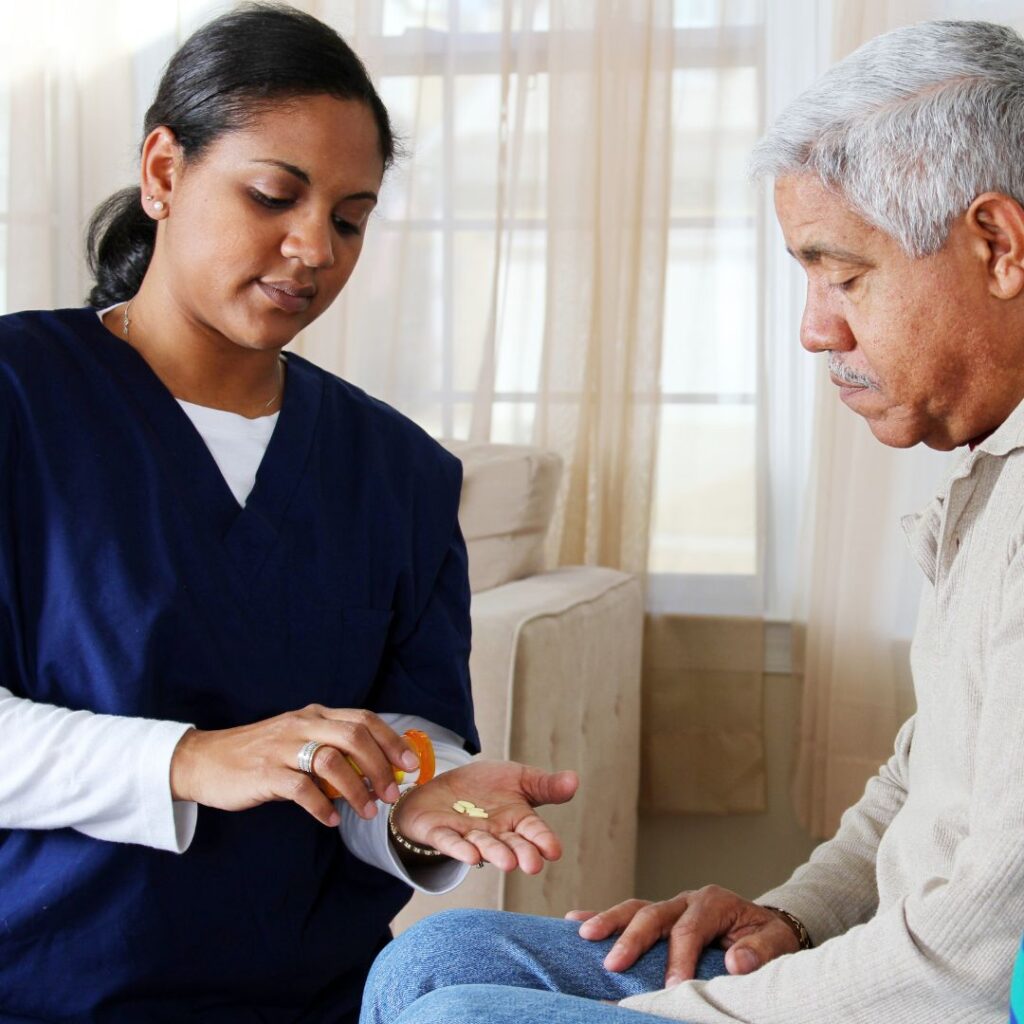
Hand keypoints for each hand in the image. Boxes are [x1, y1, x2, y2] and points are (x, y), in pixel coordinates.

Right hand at [170, 706, 418, 825]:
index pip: (364, 719)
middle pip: (355, 737)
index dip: (392, 741)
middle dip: (381, 767)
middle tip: (393, 793)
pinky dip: (323, 806)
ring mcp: (283, 747)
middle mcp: (302, 724)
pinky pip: (302, 789)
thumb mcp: (298, 740)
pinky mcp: (266, 773)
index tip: (411, 764)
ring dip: (357, 789)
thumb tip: (374, 770)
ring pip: (333, 761)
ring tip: (368, 811)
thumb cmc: (259, 754)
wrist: (205, 760)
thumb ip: (331, 747)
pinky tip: (331, 819)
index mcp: (315, 715)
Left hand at [392, 760, 578, 872]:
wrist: (445, 786)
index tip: (554, 851)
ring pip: (483, 845)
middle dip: (521, 853)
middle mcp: (495, 833)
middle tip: (532, 865)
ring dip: (494, 853)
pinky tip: (470, 856)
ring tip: (507, 862)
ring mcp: (468, 834)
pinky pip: (450, 842)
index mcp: (517, 820)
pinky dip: (459, 849)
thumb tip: (575, 780)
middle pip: (511, 844)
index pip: (534, 831)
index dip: (543, 840)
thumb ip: (545, 784)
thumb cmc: (486, 786)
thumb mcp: (519, 778)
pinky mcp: (441, 833)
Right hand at [566, 885, 800, 985]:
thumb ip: (760, 952)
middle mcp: (687, 900)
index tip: (673, 986)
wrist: (765, 927)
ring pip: (635, 908)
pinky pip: (629, 914)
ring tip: (583, 934)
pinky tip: (575, 922)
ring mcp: (670, 906)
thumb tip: (736, 962)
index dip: (680, 958)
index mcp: (714, 903)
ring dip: (608, 921)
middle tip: (614, 964)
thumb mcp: (777, 942)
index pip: (690, 929)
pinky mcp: (659, 917)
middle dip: (633, 938)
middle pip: (654, 913)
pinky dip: (602, 916)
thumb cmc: (769, 938)